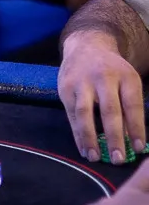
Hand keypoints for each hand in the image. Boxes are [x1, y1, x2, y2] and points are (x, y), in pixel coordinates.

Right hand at [58, 34, 145, 162]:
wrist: (86, 45)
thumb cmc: (112, 70)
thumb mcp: (126, 81)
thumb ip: (130, 107)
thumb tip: (132, 140)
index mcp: (124, 75)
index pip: (132, 104)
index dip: (136, 127)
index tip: (139, 148)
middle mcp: (103, 76)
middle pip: (109, 109)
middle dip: (114, 136)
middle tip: (119, 159)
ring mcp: (81, 81)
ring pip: (85, 112)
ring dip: (90, 137)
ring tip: (96, 158)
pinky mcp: (65, 87)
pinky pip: (71, 115)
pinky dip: (77, 134)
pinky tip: (84, 149)